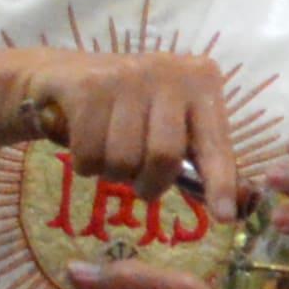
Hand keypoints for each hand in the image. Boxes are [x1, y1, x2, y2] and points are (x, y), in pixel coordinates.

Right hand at [4, 44, 253, 213]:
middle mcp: (169, 71)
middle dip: (149, 184)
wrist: (62, 74)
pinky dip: (85, 165)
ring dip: (112, 174)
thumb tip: (226, 208)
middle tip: (141, 186)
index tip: (225, 217)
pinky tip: (84, 146)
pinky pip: (89, 152)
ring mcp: (126, 74)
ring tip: (110, 157)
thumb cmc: (129, 107)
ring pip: (123, 158)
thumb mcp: (169, 120)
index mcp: (201, 81)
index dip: (220, 182)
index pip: (215, 142)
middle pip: (164, 155)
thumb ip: (196, 154)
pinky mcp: (87, 86)